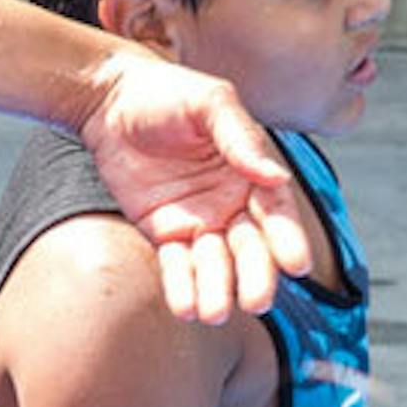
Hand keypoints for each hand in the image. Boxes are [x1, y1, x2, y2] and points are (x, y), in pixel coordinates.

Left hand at [76, 49, 314, 323]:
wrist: (109, 99)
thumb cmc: (168, 93)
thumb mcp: (211, 102)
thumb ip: (241, 138)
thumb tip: (274, 175)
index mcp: (254, 173)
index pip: (277, 213)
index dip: (287, 239)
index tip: (296, 265)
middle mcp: (232, 202)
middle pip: (250, 246)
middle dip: (254, 275)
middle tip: (256, 302)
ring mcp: (198, 219)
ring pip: (213, 262)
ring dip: (216, 289)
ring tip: (213, 313)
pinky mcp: (163, 229)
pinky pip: (175, 263)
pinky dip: (181, 286)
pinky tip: (186, 309)